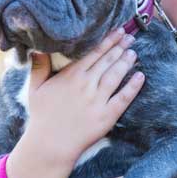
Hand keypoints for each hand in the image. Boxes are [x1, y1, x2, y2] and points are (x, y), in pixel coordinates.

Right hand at [6, 28, 143, 177]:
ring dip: (126, 62)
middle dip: (120, 47)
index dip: (107, 41)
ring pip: (116, 76)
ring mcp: (98, 101)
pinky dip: (133, 86)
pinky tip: (140, 76)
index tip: (117, 32)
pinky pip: (123, 98)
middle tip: (130, 37)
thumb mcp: (35, 89)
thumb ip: (39, 67)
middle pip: (107, 61)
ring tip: (133, 52)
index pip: (93, 53)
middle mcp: (86, 85)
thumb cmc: (42, 117)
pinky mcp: (107, 116)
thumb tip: (37, 48)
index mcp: (71, 76)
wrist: (50, 145)